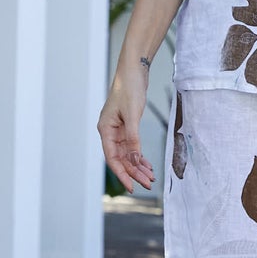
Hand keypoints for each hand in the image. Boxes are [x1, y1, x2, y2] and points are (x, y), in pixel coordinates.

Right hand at [97, 68, 154, 191]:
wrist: (134, 70)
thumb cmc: (129, 89)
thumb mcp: (133, 115)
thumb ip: (133, 139)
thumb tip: (134, 160)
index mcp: (106, 129)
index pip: (113, 158)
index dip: (122, 174)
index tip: (132, 186)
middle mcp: (110, 132)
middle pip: (121, 158)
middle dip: (134, 172)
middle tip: (147, 183)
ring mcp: (118, 129)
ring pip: (128, 154)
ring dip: (138, 165)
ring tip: (150, 177)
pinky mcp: (127, 125)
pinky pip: (133, 146)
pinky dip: (140, 155)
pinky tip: (148, 164)